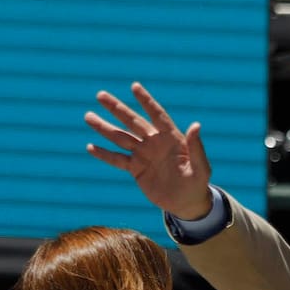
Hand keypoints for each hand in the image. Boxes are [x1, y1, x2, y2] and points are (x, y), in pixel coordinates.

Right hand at [84, 82, 213, 218]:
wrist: (186, 203)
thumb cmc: (198, 184)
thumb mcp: (201, 168)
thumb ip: (196, 148)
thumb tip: (196, 125)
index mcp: (171, 138)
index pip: (157, 115)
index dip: (146, 101)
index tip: (134, 86)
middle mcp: (155, 142)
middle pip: (132, 122)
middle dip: (117, 109)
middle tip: (100, 95)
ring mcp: (144, 154)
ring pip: (121, 138)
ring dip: (104, 128)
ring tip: (88, 116)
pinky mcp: (136, 169)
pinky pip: (118, 159)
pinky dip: (104, 154)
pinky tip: (90, 147)